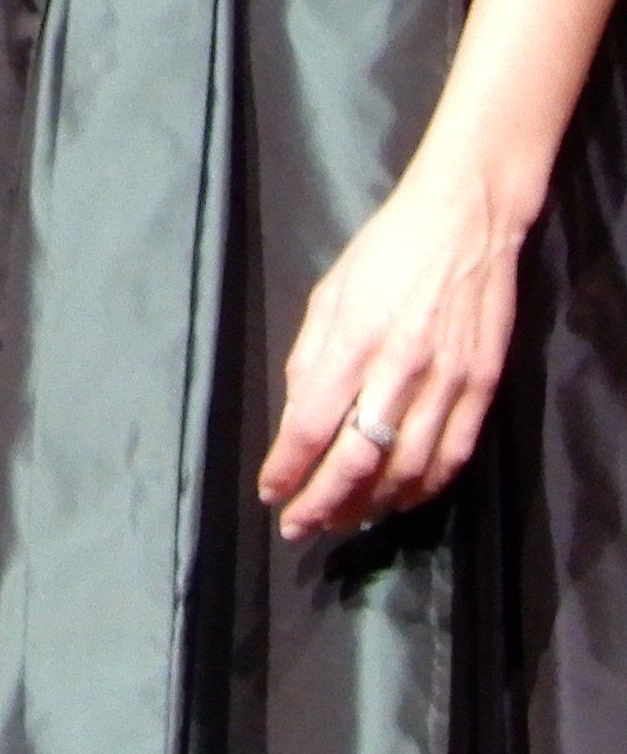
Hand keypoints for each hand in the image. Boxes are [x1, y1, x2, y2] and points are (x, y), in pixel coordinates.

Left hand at [256, 158, 524, 540]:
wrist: (464, 225)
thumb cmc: (384, 253)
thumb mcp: (328, 294)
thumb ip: (310, 358)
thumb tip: (299, 419)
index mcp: (352, 341)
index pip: (312, 425)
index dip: (288, 468)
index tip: (270, 493)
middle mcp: (400, 369)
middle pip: (359, 460)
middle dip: (323, 502)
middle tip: (299, 527)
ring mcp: (448, 383)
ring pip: (407, 470)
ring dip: (371, 505)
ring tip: (342, 519)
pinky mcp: (483, 389)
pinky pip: (453, 457)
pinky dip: (423, 489)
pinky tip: (398, 500)